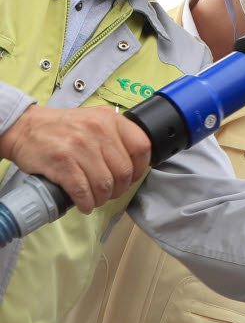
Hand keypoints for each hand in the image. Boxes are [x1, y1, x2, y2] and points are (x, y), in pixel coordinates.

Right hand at [0, 103, 150, 213]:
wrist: (25, 127)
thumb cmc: (61, 128)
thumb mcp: (94, 118)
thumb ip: (115, 133)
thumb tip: (136, 159)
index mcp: (110, 119)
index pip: (142, 146)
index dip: (140, 168)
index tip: (132, 177)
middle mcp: (98, 130)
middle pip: (124, 171)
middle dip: (119, 189)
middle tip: (110, 192)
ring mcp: (80, 146)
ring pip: (105, 185)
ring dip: (102, 199)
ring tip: (95, 199)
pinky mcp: (62, 162)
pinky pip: (83, 191)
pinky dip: (86, 203)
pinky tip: (84, 203)